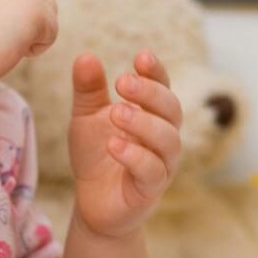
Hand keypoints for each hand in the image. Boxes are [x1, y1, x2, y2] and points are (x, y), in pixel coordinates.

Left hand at [67, 50, 181, 238]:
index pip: (163, 87)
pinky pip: (152, 171)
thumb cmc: (96, 154)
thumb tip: (86, 55)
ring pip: (168, 140)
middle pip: (172, 109)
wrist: (92, 202)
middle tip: (123, 82)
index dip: (156, 72)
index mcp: (151, 114)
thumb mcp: (86, 117)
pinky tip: (114, 145)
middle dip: (150, 93)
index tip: (141, 56)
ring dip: (144, 123)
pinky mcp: (150, 190)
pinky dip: (135, 156)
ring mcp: (161, 164)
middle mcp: (163, 137)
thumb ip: (88, 89)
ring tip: (117, 112)